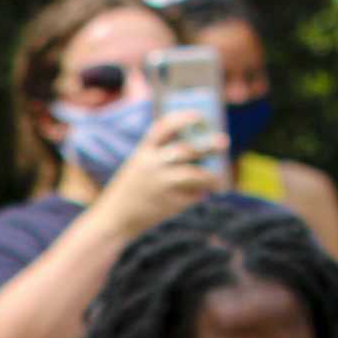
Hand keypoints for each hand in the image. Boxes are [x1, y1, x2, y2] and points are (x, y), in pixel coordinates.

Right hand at [92, 110, 224, 236]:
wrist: (113, 220)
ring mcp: (161, 184)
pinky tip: (198, 196)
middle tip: (224, 141)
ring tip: (218, 180)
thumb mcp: (138, 168)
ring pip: (195, 174)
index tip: (199, 117)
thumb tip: (201, 157)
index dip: (183, 118)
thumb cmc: (130, 191)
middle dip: (208, 145)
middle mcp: (152, 165)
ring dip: (211, 176)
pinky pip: (192, 196)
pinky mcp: (168, 203)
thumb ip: (162, 159)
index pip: (164, 127)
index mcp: (143, 153)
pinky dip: (198, 195)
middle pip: (187, 149)